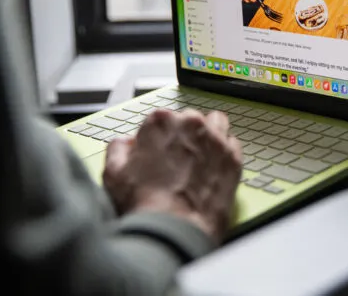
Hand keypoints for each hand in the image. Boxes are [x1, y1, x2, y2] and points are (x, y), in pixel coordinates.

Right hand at [103, 109, 242, 242]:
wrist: (174, 229)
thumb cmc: (145, 203)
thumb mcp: (114, 173)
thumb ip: (119, 149)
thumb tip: (125, 144)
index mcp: (161, 121)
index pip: (162, 119)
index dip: (158, 137)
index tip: (158, 151)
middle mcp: (191, 124)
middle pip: (190, 120)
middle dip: (185, 135)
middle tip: (178, 159)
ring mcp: (216, 140)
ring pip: (216, 124)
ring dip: (208, 135)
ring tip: (200, 156)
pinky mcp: (233, 158)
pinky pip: (232, 144)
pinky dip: (224, 152)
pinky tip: (214, 167)